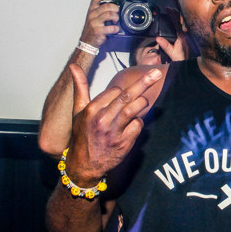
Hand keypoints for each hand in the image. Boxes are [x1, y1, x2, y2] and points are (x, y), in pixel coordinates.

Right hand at [65, 64, 161, 183]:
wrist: (84, 164)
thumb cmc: (82, 134)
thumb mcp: (78, 111)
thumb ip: (80, 87)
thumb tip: (73, 67)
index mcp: (91, 109)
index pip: (114, 90)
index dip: (121, 90)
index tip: (122, 92)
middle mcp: (102, 119)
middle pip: (127, 96)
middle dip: (144, 82)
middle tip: (157, 72)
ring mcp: (114, 132)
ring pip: (134, 109)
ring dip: (143, 102)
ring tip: (146, 100)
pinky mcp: (124, 143)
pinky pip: (138, 126)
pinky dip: (139, 122)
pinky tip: (134, 124)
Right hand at [79, 0, 120, 47]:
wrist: (87, 42)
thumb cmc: (92, 30)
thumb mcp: (94, 18)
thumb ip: (101, 12)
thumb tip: (114, 7)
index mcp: (91, 10)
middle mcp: (92, 15)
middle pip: (106, 6)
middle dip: (115, 8)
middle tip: (117, 12)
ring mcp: (94, 22)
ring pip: (109, 14)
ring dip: (116, 17)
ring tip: (115, 21)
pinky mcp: (98, 30)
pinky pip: (110, 27)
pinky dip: (115, 28)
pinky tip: (115, 29)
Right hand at [155, 11, 189, 61]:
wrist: (192, 63)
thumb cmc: (183, 59)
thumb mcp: (172, 54)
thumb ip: (166, 46)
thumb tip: (158, 38)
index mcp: (183, 36)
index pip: (177, 22)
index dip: (172, 14)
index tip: (167, 9)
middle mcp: (188, 33)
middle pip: (183, 19)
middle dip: (176, 12)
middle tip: (170, 8)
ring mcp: (190, 34)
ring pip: (186, 21)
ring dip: (180, 16)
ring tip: (174, 11)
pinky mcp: (191, 36)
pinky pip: (188, 25)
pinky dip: (183, 21)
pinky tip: (181, 18)